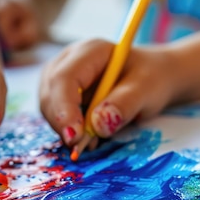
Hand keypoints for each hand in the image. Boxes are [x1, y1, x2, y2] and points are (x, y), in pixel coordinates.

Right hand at [39, 39, 177, 147]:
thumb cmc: (151, 78)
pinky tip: (89, 137)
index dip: (64, 109)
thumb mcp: (147, 89)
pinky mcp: (61, 97)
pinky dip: (70, 131)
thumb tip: (98, 124)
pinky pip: (56, 117)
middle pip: (50, 94)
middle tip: (81, 146)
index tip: (75, 136)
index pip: (64, 78)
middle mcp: (67, 62)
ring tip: (93, 140)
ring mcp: (60, 79)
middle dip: (62, 123)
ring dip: (65, 129)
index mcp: (89, 52)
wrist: (151, 79)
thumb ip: (125, 103)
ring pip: (49, 108)